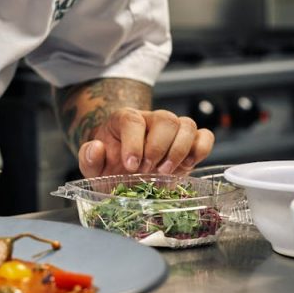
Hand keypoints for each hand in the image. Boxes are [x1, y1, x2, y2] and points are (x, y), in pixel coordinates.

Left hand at [77, 108, 213, 177]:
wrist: (125, 169)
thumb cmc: (110, 165)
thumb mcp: (93, 166)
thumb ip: (88, 158)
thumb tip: (96, 148)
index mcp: (125, 120)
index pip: (132, 120)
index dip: (133, 142)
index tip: (130, 165)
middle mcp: (151, 120)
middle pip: (165, 120)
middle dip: (158, 148)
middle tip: (147, 171)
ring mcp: (173, 130)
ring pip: (186, 125)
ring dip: (179, 151)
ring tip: (164, 173)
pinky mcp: (191, 142)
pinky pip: (205, 136)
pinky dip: (200, 150)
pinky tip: (186, 166)